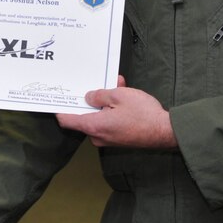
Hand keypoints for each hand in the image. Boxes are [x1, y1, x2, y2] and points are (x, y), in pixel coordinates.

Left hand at [56, 79, 176, 148]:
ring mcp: (108, 139)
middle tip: (100, 83)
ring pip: (99, 117)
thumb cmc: (143, 114)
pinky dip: (113, 110)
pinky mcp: (118, 139)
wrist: (165, 132)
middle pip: (85, 116)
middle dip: (92, 98)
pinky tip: (125, 96)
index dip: (60, 109)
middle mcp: (98, 136)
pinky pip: (109, 122)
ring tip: (119, 85)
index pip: (67, 120)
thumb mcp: (119, 95)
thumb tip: (89, 97)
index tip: (57, 99)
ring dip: (106, 102)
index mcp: (93, 126)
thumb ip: (100, 95)